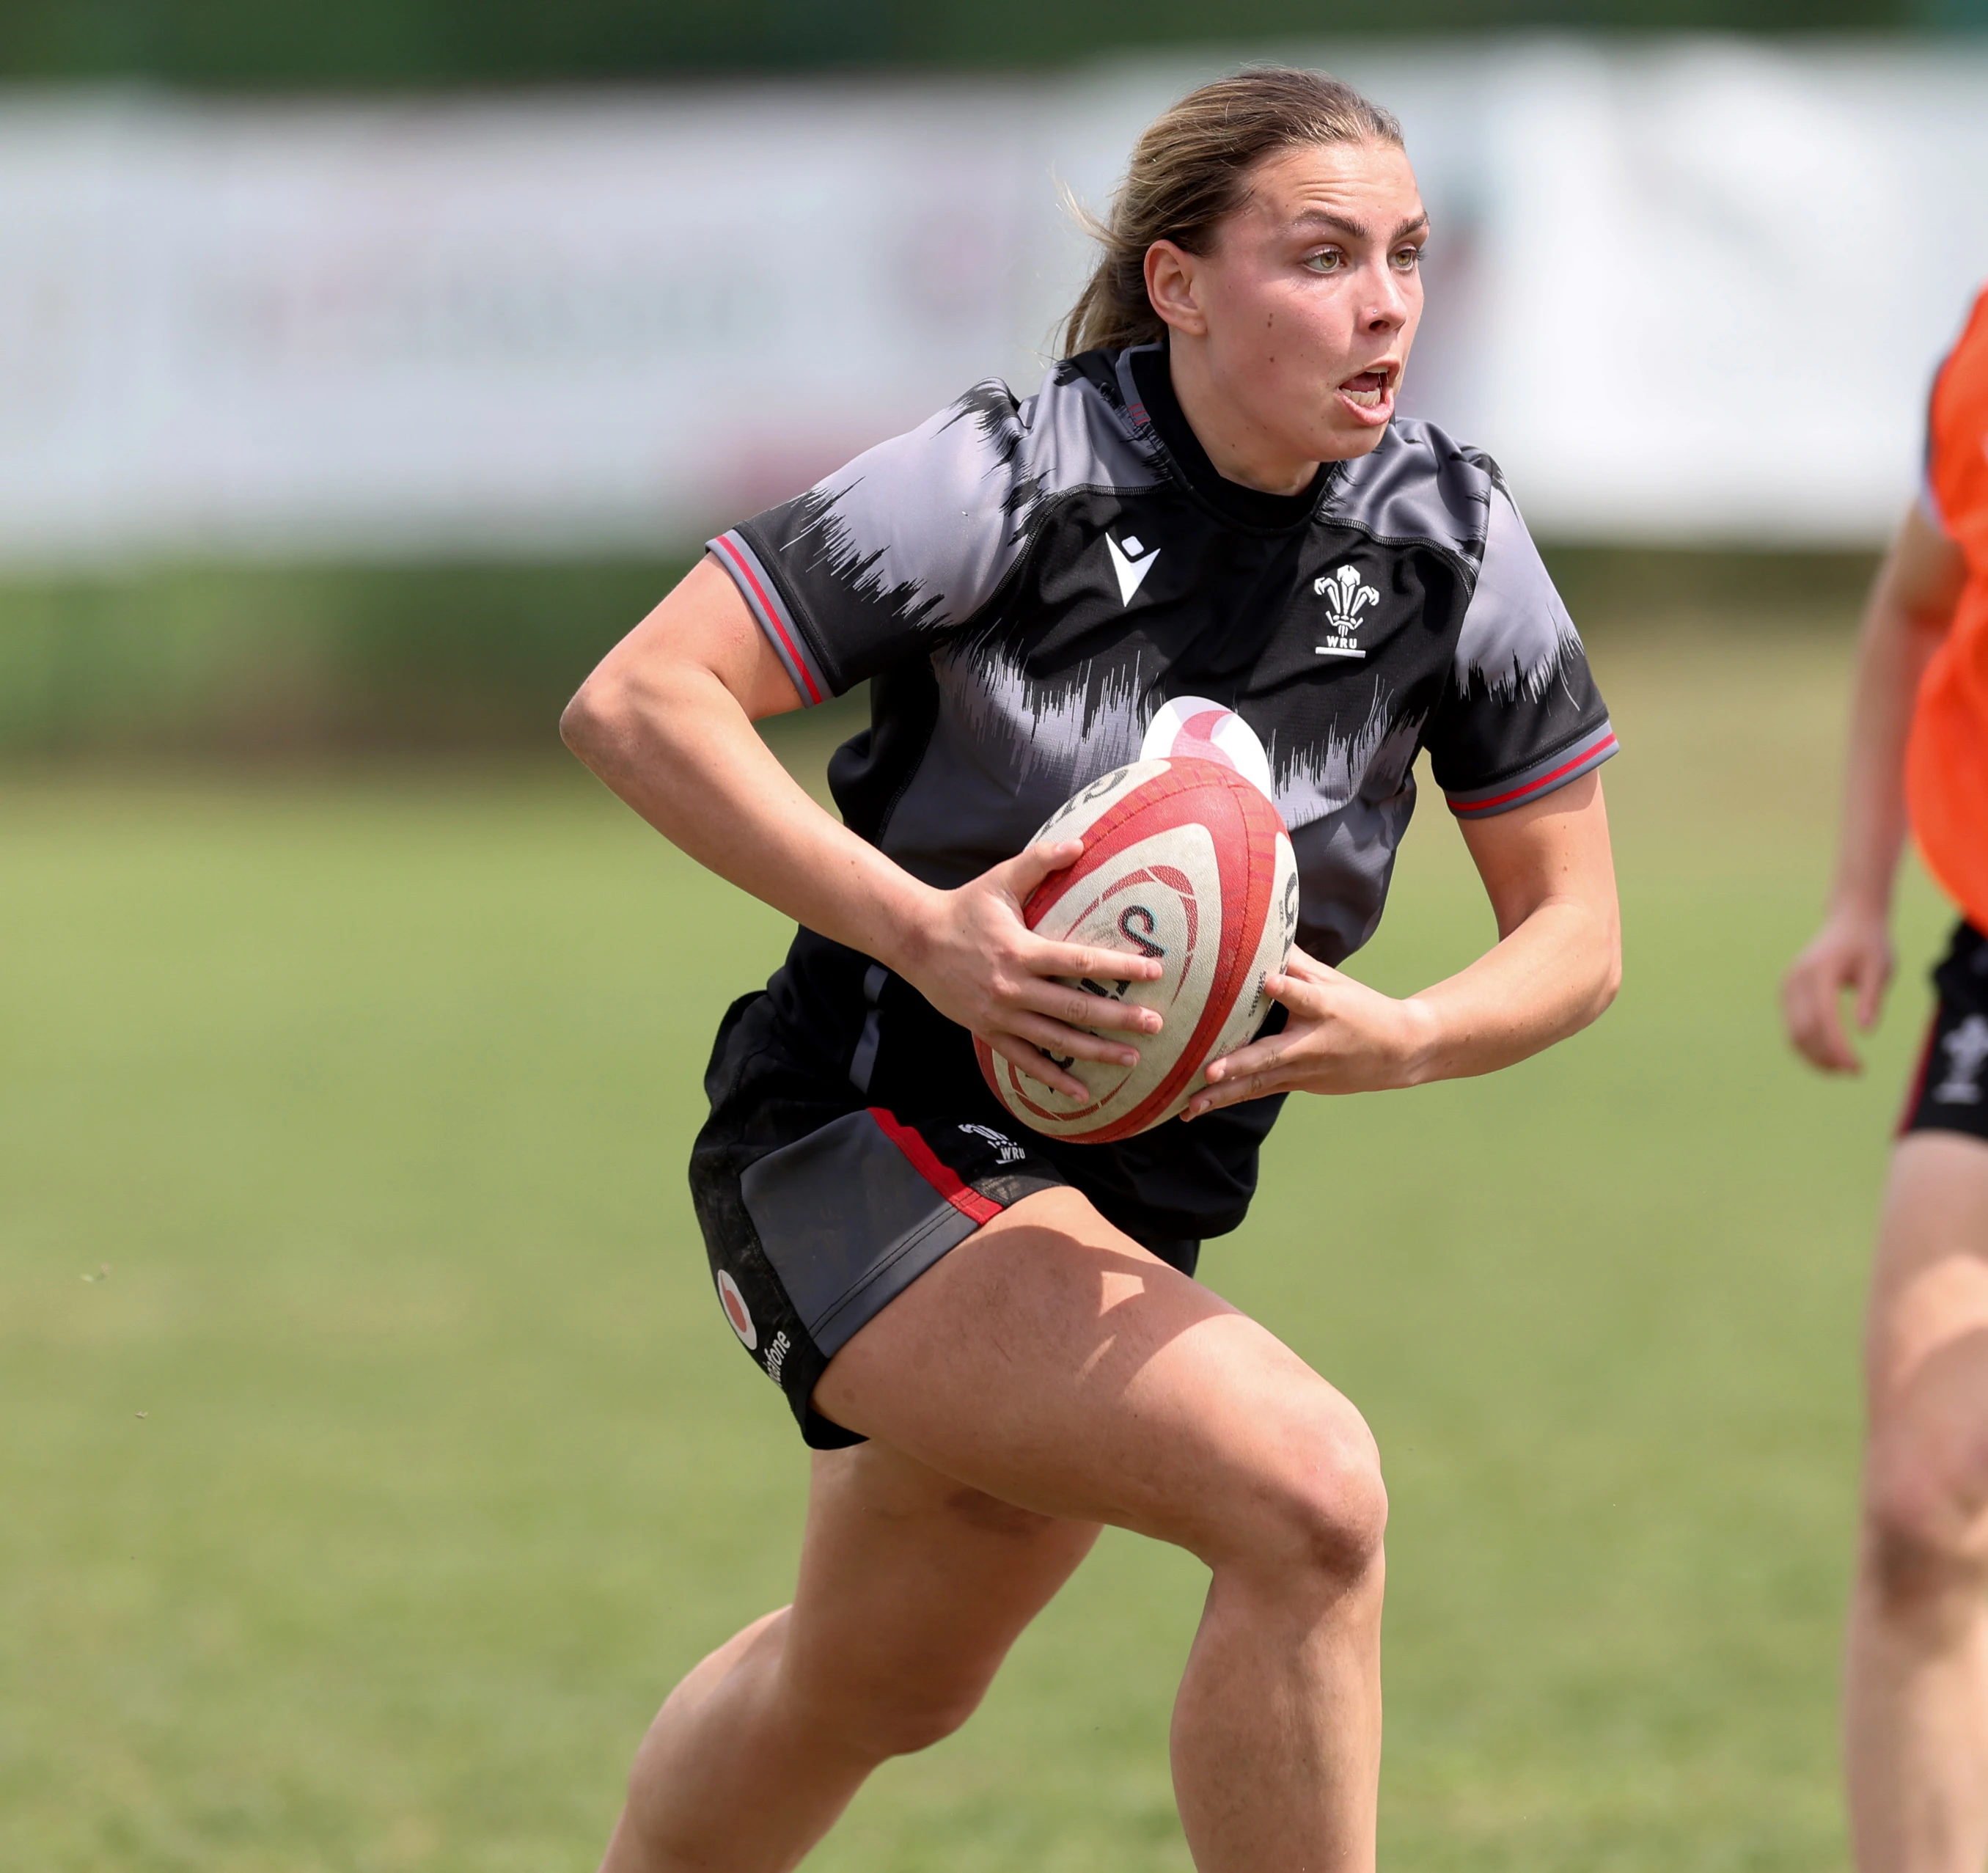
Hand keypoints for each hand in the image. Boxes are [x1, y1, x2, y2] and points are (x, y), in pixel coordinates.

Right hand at [892, 841, 1163, 1099]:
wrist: (914, 940)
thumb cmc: (964, 908)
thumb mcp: (1001, 880)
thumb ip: (1040, 862)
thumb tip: (1080, 844)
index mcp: (1021, 950)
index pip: (1080, 961)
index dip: (1119, 966)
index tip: (1154, 972)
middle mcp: (1013, 987)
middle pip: (1075, 1006)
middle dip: (1119, 1018)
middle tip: (1156, 1025)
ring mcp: (1000, 1015)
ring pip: (1056, 1040)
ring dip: (1096, 1052)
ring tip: (1133, 1059)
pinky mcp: (988, 1032)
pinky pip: (1025, 1061)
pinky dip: (1053, 1078)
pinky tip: (1082, 1093)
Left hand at [1186, 947, 1433, 1116]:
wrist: (1398, 1050)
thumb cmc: (1359, 1007)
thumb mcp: (1332, 980)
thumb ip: (1294, 961)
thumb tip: (1261, 926)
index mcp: (1324, 1009)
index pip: (1306, 998)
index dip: (1288, 990)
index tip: (1270, 983)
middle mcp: (1310, 1043)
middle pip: (1272, 1055)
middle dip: (1241, 1064)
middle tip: (1211, 1071)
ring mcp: (1302, 1070)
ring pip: (1259, 1083)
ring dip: (1223, 1095)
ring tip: (1191, 1104)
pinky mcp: (1296, 1084)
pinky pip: (1257, 1091)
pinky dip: (1228, 1099)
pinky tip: (1196, 1108)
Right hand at [1783, 903, 1893, 1073]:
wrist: (1849, 921)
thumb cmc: (1870, 945)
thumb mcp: (1880, 968)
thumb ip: (1872, 998)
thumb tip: (1865, 1032)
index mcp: (1820, 971)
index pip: (1824, 1017)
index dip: (1838, 1046)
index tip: (1856, 1068)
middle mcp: (1797, 979)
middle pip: (1803, 1029)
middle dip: (1826, 1056)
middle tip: (1853, 1073)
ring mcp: (1787, 985)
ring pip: (1793, 1032)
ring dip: (1814, 1056)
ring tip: (1841, 1070)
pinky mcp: (1787, 991)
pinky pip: (1792, 1025)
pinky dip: (1808, 1045)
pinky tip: (1828, 1056)